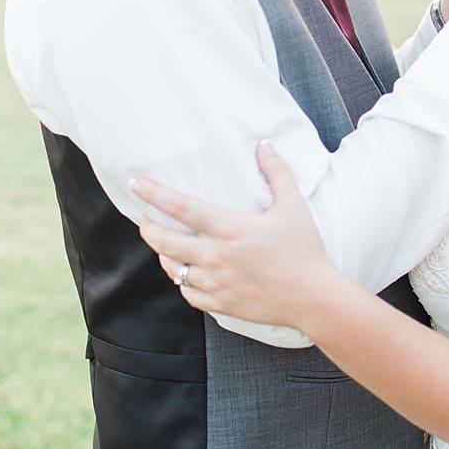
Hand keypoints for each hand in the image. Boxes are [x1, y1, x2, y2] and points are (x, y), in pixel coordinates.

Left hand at [133, 142, 338, 327]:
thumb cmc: (304, 250)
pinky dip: (182, 282)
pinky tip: (185, 274)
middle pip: (165, 241)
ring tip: (163, 245)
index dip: (154, 194)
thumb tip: (264, 145)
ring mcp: (215, 282)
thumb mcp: (293, 206)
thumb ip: (277, 173)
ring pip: (172, 269)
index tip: (136, 185)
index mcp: (229, 229)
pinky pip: (188, 293)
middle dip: (148, 228)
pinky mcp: (220, 303)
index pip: (181, 207)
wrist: (312, 297)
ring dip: (163, 254)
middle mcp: (215, 256)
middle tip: (143, 219)